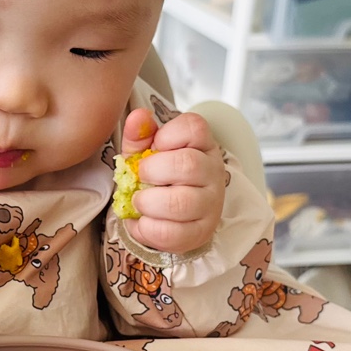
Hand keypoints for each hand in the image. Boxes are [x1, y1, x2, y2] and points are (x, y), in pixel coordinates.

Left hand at [119, 107, 226, 254]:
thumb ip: (140, 134)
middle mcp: (212, 171)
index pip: (194, 127)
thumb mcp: (146, 151)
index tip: (156, 146)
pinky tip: (142, 221)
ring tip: (140, 201)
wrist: (169, 215)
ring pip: (180, 202)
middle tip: (140, 177)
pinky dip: (147, 228)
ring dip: (148, 202)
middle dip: (152, 171)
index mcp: (201, 144)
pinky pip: (172, 233)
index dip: (168, 135)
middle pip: (187, 165)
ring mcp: (210, 203)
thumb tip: (138, 117)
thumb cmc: (159, 177)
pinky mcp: (201, 232)